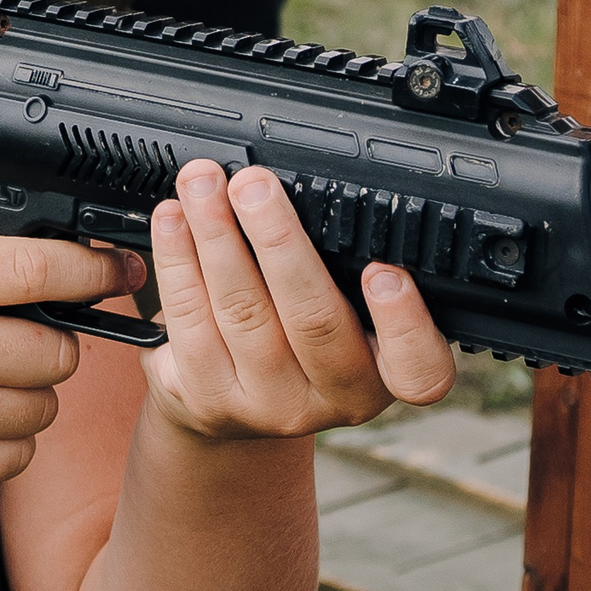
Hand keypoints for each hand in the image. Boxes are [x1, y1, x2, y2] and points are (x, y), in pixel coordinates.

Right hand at [0, 220, 138, 508]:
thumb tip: (3, 234)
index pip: (39, 267)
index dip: (93, 269)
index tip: (114, 271)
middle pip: (59, 348)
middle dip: (51, 342)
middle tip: (15, 340)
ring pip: (43, 405)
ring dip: (27, 394)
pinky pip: (16, 455)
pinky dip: (4, 442)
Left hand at [142, 161, 454, 441]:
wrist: (228, 402)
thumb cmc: (296, 335)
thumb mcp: (342, 310)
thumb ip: (342, 267)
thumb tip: (316, 187)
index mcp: (385, 373)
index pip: (418, 368)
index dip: (404, 322)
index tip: (384, 270)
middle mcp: (334, 397)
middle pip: (313, 321)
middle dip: (279, 240)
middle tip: (254, 185)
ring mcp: (268, 405)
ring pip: (243, 312)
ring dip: (217, 235)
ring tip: (202, 184)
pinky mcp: (208, 398)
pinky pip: (191, 319)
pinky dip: (178, 259)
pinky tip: (173, 221)